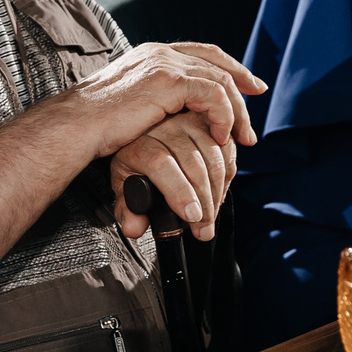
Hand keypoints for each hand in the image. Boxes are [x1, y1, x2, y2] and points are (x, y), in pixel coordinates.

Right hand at [66, 40, 265, 162]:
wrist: (76, 125)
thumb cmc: (95, 125)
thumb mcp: (130, 106)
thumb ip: (155, 102)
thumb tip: (171, 118)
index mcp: (151, 54)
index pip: (202, 53)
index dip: (230, 67)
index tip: (249, 86)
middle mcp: (160, 52)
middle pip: (217, 62)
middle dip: (242, 86)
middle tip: (254, 112)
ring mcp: (165, 63)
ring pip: (221, 80)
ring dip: (237, 111)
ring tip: (241, 138)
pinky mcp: (170, 80)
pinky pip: (214, 94)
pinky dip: (224, 116)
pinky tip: (221, 137)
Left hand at [110, 109, 230, 239]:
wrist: (144, 129)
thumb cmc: (135, 157)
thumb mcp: (123, 181)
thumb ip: (126, 208)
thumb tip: (133, 228)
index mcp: (139, 143)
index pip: (161, 165)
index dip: (180, 193)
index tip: (191, 216)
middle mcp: (166, 127)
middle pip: (194, 166)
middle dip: (204, 204)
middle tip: (203, 227)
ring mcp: (190, 123)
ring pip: (215, 159)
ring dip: (217, 194)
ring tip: (210, 216)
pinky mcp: (210, 123)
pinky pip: (227, 151)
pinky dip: (227, 177)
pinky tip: (218, 194)